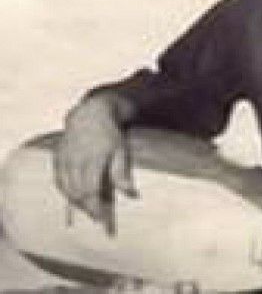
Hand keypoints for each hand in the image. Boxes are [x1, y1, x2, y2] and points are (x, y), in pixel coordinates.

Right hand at [54, 95, 136, 232]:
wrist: (90, 115)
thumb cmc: (110, 134)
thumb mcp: (121, 151)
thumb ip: (122, 173)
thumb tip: (131, 195)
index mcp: (93, 160)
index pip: (91, 191)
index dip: (96, 208)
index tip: (103, 220)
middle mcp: (75, 161)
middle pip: (77, 193)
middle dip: (87, 208)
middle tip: (98, 218)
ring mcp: (64, 159)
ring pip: (65, 188)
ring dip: (75, 202)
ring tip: (88, 209)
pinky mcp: (57, 157)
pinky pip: (58, 180)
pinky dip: (65, 192)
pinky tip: (74, 198)